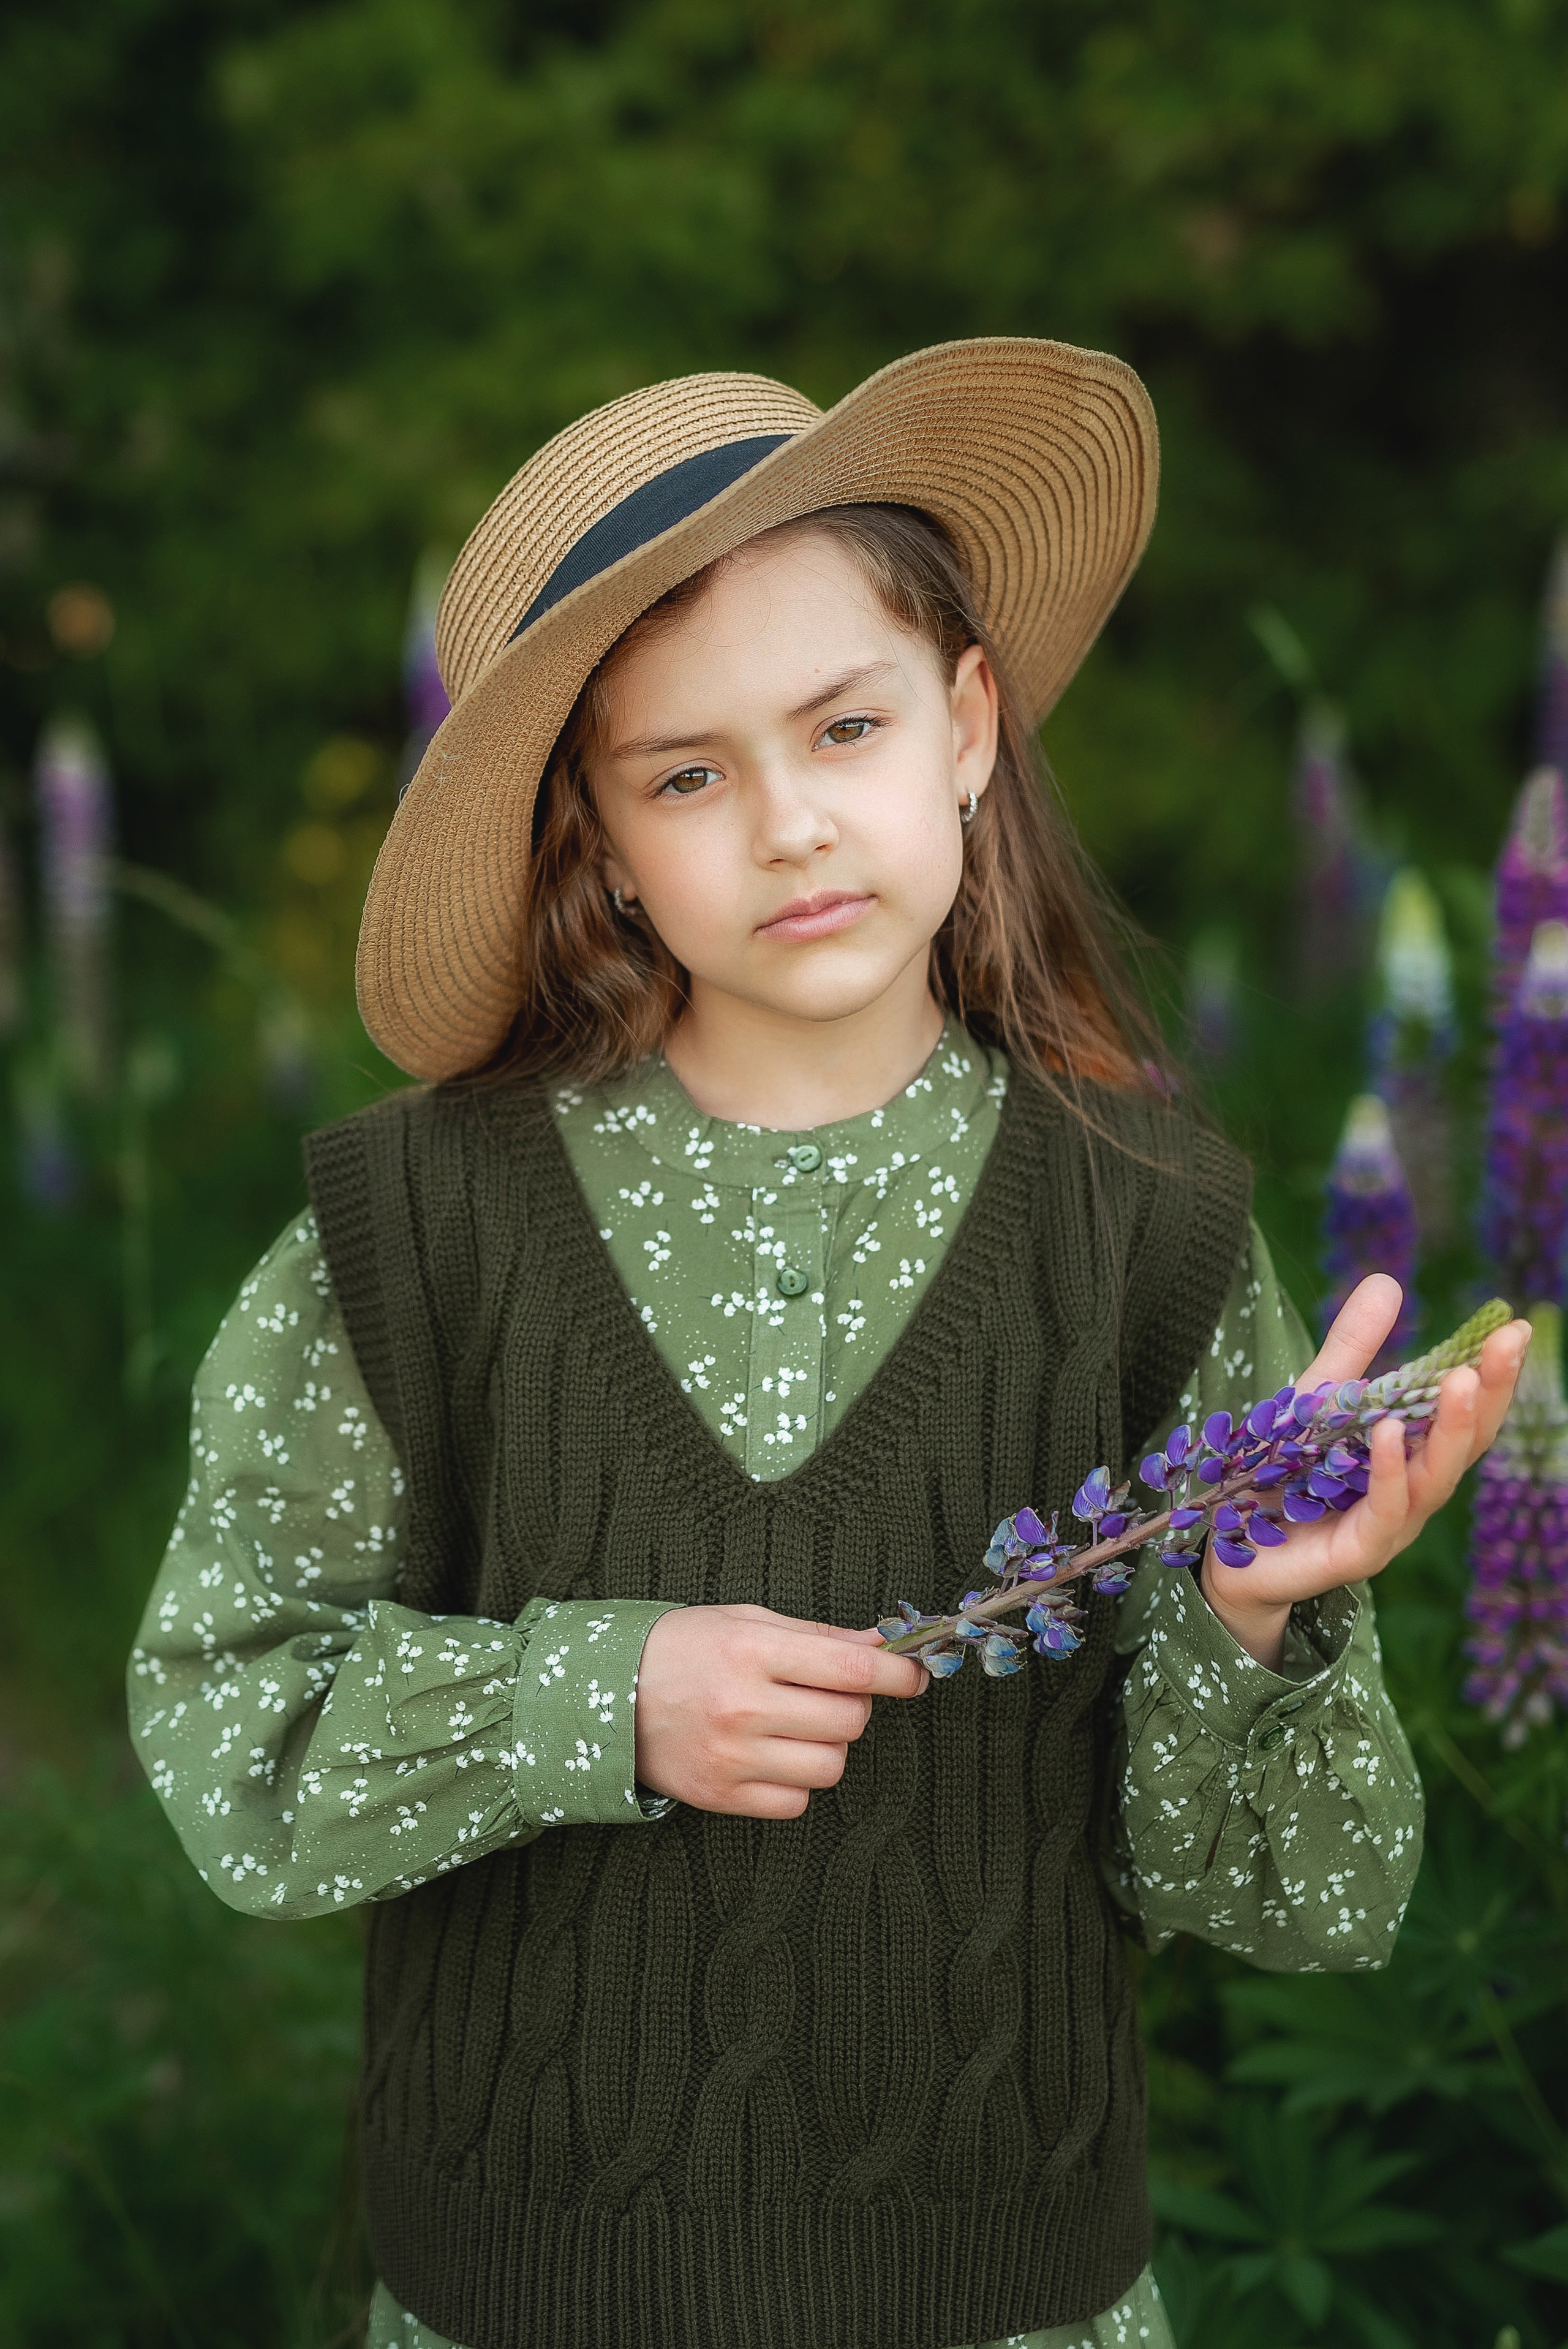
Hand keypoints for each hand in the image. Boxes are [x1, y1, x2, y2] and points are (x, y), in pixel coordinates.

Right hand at [634, 1602, 927, 1818]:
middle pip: (849, 1720)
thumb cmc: (682, 1648)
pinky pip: (796, 1801)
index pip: (852, 1669)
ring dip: (829, 1745)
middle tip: (832, 1692)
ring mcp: (733, 1757)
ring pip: (830, 1766)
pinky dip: (798, 1780)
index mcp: (752, 1650)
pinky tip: (774, 1755)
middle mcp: (744, 1706)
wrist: (603, 1696)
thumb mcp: (744, 1620)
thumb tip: (881, 1646)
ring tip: (799, 1725)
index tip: (917, 1674)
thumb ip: (816, 1636)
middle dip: (855, 1704)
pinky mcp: (722, 1796)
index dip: (898, 1673)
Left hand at [1200, 1274, 1531, 1669]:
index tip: (1512, 1328)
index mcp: (1412, 1455)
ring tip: (1460, 1380)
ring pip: (1434, 1478)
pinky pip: (1383, 1511)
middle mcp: (1412, 1492)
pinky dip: (1390, 1471)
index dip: (1491, 1374)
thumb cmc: (1283, 1475)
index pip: (1462, 1413)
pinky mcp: (1357, 1553)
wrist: (1232, 1553)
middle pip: (1463, 1443)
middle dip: (1489, 1393)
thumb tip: (1389, 1280)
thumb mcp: (1316, 1400)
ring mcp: (1390, 1526)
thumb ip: (1352, 1350)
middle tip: (1507, 1343)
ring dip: (1449, 1429)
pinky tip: (1390, 1433)